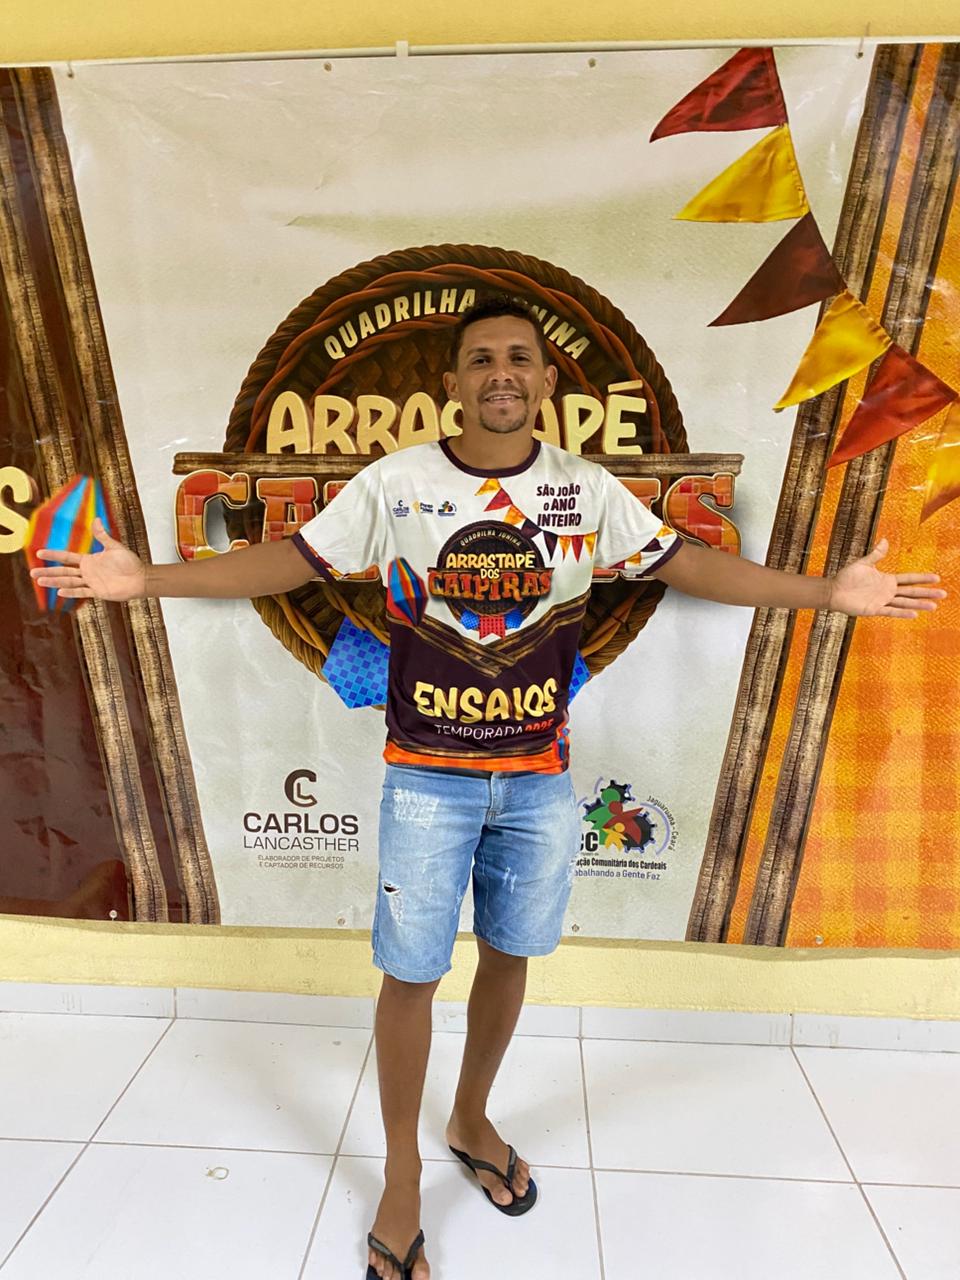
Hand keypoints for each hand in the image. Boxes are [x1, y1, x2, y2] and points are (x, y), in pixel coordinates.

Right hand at [31, 518, 146, 601]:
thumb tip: (97, 519)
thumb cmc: (129, 562)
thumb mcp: (115, 547)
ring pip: (69, 582)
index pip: (66, 557)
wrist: (140, 578)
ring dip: (55, 582)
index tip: (39, 552)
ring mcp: (91, 582)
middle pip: (63, 571)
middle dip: (48, 572)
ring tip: (40, 581)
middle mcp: (87, 571)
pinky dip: (72, 592)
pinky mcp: (98, 592)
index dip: (53, 554)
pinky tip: (60, 591)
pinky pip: (82, 592)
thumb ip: (103, 536)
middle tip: (32, 572)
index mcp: (89, 560)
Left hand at [828, 538, 945, 617]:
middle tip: (943, 594)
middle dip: (927, 593)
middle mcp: (887, 591)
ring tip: (933, 607)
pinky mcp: (874, 609)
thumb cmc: (846, 577)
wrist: (833, 591)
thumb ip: (876, 554)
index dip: (922, 578)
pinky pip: (891, 611)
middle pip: (911, 592)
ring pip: (905, 603)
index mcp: (887, 580)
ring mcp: (882, 601)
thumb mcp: (863, 563)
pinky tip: (914, 614)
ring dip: (919, 604)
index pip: (909, 579)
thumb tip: (885, 540)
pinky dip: (902, 613)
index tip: (936, 578)